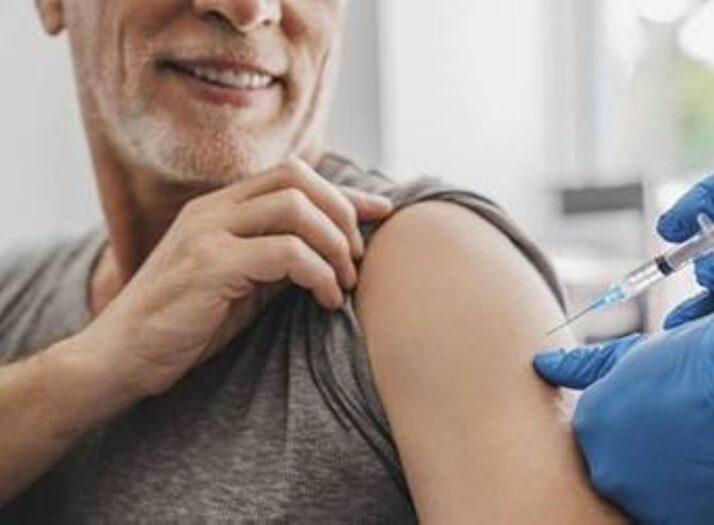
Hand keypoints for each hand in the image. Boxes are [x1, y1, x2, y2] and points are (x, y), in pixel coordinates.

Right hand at [83, 158, 392, 398]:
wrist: (121, 356)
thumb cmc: (186, 324)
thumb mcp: (242, 282)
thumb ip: (279, 257)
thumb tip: (335, 248)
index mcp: (220, 207)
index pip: (294, 176)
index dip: (345, 192)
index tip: (382, 212)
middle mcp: (213, 209)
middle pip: (298, 178)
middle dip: (342, 213)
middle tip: (357, 260)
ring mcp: (209, 232)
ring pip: (296, 208)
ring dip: (335, 245)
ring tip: (344, 284)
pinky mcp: (210, 264)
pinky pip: (287, 252)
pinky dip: (320, 274)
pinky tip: (327, 301)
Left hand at [533, 283, 713, 523]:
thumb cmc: (702, 361)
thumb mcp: (633, 357)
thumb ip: (582, 368)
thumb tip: (542, 364)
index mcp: (590, 425)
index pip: (602, 438)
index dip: (636, 427)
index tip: (662, 419)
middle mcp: (605, 467)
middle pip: (621, 469)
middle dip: (648, 455)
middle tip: (683, 433)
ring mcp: (642, 500)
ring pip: (650, 495)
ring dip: (671, 479)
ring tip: (701, 448)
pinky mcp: (681, 522)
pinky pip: (680, 513)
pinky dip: (696, 498)